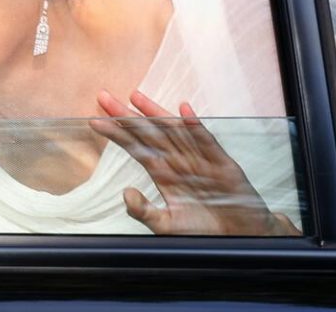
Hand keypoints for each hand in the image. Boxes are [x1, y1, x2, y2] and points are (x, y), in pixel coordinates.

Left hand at [91, 89, 298, 235]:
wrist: (240, 238)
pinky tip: (185, 111)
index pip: (135, 148)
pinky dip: (196, 127)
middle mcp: (178, 162)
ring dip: (155, 113)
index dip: (117, 133)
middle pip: (147, 133)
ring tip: (135, 96)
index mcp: (164, 174)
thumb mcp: (167, 226)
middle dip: (126, 115)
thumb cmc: (204, 230)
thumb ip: (145, 211)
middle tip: (104, 97)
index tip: (95, 121)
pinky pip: (206, 142)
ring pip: (173, 131)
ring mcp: (199, 160)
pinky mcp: (221, 164)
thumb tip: (125, 193)